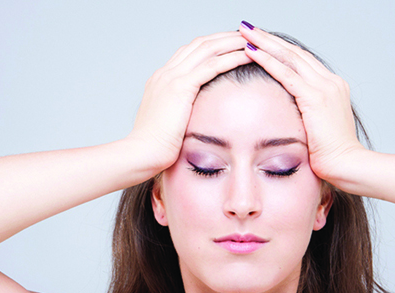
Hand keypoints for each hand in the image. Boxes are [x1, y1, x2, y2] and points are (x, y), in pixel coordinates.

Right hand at [126, 32, 250, 176]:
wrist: (142, 154)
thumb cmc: (155, 149)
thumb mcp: (168, 127)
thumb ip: (179, 117)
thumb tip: (193, 124)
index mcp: (161, 81)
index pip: (189, 53)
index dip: (211, 47)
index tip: (230, 47)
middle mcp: (165, 74)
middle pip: (199, 44)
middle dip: (224, 38)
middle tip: (245, 37)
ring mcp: (171, 78)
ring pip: (207, 49)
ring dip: (231, 42)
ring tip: (252, 41)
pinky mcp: (181, 88)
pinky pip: (211, 66)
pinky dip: (231, 58)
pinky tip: (246, 55)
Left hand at [238, 23, 365, 185]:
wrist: (347, 165)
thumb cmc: (332, 156)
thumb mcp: (319, 130)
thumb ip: (307, 117)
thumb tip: (291, 118)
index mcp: (332, 88)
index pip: (302, 61)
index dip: (281, 50)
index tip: (262, 43)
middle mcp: (330, 82)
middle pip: (295, 53)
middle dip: (269, 39)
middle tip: (248, 28)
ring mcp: (324, 87)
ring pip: (289, 57)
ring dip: (265, 43)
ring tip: (245, 32)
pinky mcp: (315, 98)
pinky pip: (286, 74)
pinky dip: (267, 61)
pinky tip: (251, 52)